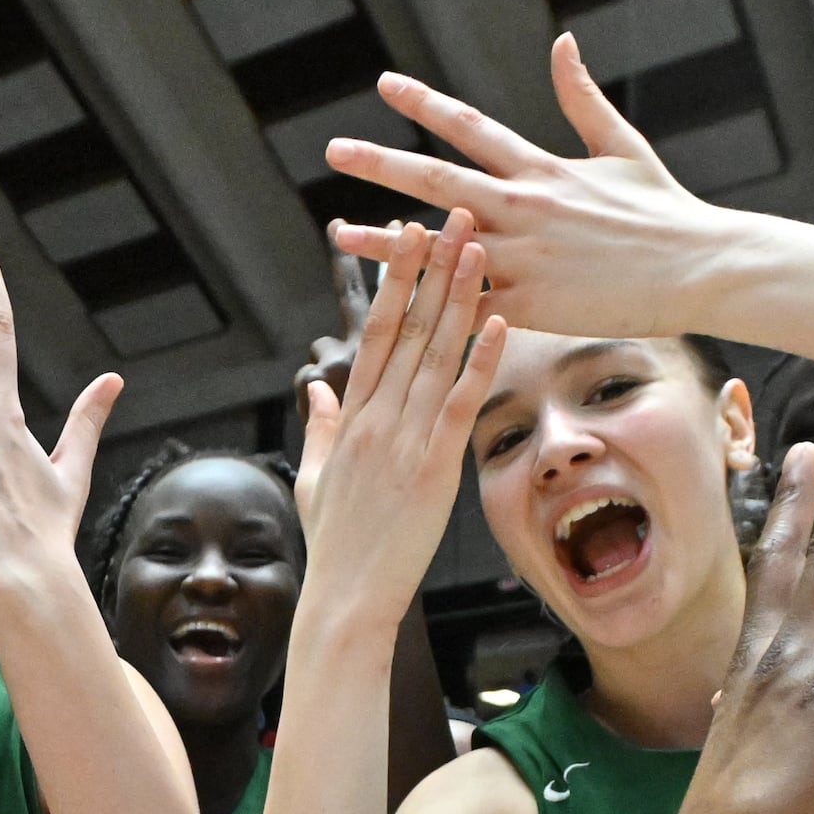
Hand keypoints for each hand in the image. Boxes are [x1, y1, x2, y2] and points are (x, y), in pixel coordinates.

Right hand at [291, 216, 504, 618]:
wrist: (346, 597)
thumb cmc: (335, 545)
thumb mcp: (315, 479)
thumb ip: (319, 427)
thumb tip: (316, 388)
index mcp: (351, 418)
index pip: (376, 333)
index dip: (395, 280)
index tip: (408, 236)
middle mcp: (376, 419)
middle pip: (409, 328)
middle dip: (432, 267)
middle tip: (452, 216)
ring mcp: (403, 440)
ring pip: (436, 354)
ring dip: (460, 296)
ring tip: (479, 247)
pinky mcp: (433, 468)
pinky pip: (460, 402)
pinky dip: (480, 359)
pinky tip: (498, 320)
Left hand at [327, 36, 728, 335]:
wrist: (700, 267)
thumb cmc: (664, 211)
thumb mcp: (622, 143)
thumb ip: (582, 97)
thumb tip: (561, 42)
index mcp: (542, 169)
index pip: (471, 127)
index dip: (425, 103)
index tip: (385, 85)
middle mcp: (526, 207)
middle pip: (438, 179)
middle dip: (382, 162)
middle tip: (335, 150)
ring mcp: (525, 258)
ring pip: (441, 248)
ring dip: (385, 242)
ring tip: (339, 233)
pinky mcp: (532, 307)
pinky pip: (469, 307)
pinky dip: (432, 306)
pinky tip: (392, 307)